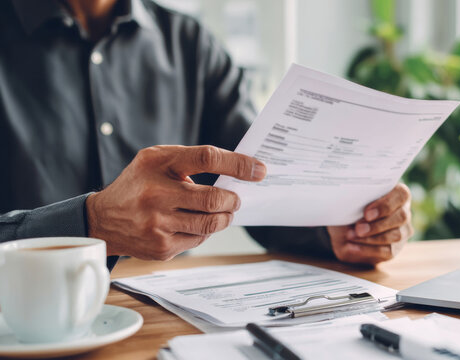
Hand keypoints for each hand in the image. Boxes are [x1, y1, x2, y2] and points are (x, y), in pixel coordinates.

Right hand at [86, 145, 265, 259]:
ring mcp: (158, 225)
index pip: (207, 158)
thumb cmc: (138, 184)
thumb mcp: (155, 160)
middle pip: (213, 199)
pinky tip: (196, 223)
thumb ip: (191, 160)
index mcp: (157, 164)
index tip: (259, 170)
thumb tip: (237, 173)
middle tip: (235, 198)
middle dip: (232, 199)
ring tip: (222, 211)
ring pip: (211, 223)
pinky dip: (206, 230)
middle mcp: (156, 194)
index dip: (238, 164)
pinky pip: (200, 239)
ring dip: (224, 217)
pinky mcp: (162, 248)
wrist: (102, 220)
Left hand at [327, 184, 412, 264]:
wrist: (342, 231)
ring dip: (371, 238)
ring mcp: (402, 231)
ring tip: (351, 236)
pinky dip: (367, 249)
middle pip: (401, 217)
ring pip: (396, 235)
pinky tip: (351, 247)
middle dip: (377, 224)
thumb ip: (354, 200)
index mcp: (396, 194)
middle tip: (358, 228)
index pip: (401, 195)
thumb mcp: (349, 202)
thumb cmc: (348, 210)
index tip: (367, 213)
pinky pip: (387, 251)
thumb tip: (349, 203)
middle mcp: (403, 212)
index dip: (386, 205)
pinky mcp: (395, 248)